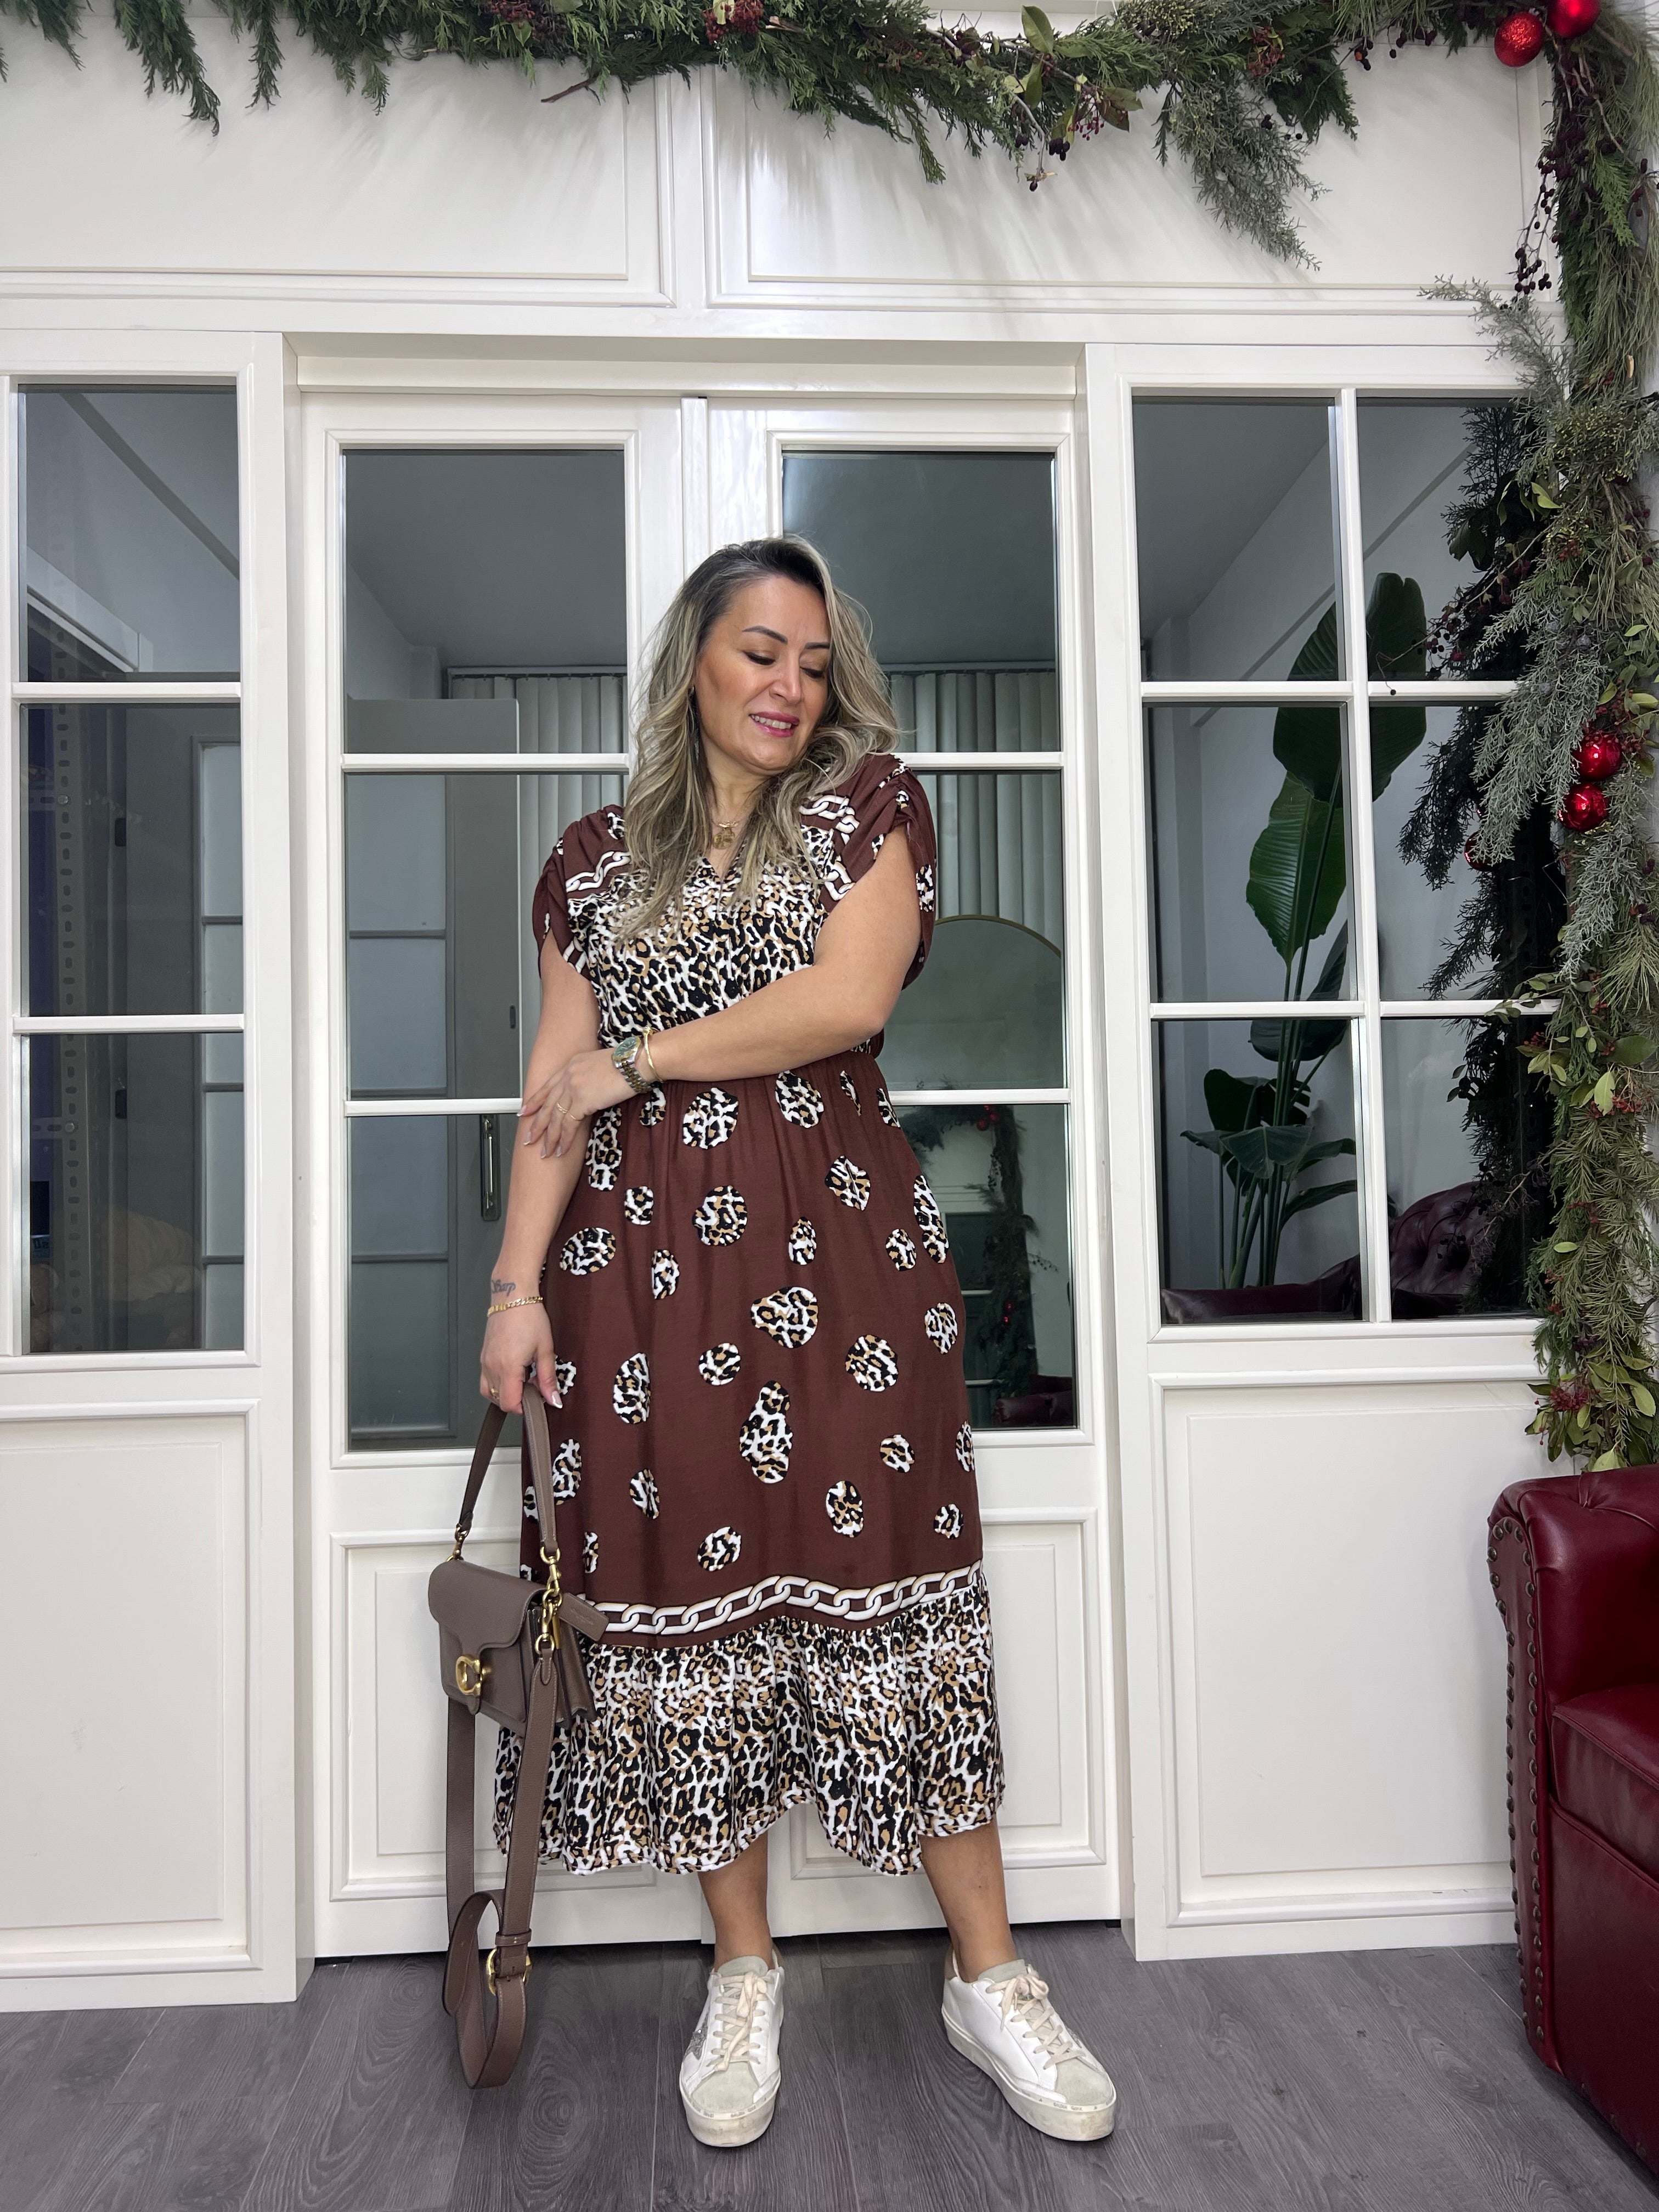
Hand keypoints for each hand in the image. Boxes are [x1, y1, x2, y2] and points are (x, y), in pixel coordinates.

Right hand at [480, 1304, 559, 1413]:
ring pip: (489, 1392)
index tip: (535, 1400)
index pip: (509, 1404)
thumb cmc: (529, 1316)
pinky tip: (512, 1371)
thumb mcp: (545, 1349)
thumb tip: (553, 1399)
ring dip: (505, 1392)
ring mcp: (485, 1361)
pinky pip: (485, 1379)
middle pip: (498, 1401)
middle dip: (516, 1400)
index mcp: (508, 1367)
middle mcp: (492, 1366)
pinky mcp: (483, 1356)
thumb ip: (548, 1378)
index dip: (524, 1408)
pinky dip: (497, 1383)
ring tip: (522, 1378)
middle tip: (532, 1387)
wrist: (512, 1296)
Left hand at [520, 1047, 635, 1157]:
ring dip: (550, 1138)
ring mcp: (573, 1089)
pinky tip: (561, 1149)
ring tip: (545, 1152)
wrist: (634, 1061)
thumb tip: (587, 1091)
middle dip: (536, 1124)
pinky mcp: (582, 1101)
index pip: (547, 1087)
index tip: (525, 1111)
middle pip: (547, 1105)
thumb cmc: (626, 1062)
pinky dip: (564, 1140)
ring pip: (555, 1118)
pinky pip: (569, 1125)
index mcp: (571, 1066)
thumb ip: (586, 1075)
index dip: (534, 1101)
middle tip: (528, 1138)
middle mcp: (568, 1076)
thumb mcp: (599, 1063)